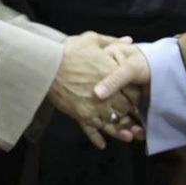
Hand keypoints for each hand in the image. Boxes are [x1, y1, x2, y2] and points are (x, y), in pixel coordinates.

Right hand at [48, 32, 143, 148]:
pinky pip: (92, 130)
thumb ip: (113, 41)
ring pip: (113, 123)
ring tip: (130, 136)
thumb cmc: (70, 50)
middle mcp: (107, 93)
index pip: (133, 90)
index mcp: (112, 74)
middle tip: (137, 119)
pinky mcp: (81, 115)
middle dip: (132, 114)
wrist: (48, 64)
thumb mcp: (92, 39)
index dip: (137, 95)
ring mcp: (94, 106)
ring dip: (122, 130)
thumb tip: (129, 40)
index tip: (137, 97)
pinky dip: (98, 138)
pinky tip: (103, 144)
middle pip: (126, 109)